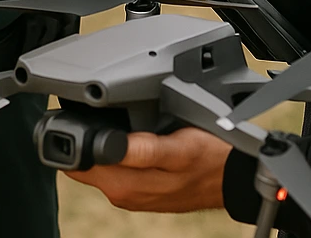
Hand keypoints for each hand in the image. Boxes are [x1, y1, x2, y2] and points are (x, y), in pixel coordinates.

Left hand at [65, 128, 228, 211]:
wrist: (233, 178)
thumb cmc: (210, 159)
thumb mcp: (180, 148)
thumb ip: (144, 150)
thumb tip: (112, 144)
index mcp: (125, 185)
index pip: (78, 164)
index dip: (77, 139)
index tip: (84, 118)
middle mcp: (123, 193)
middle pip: (85, 164)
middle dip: (90, 138)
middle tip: (107, 115)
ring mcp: (132, 194)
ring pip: (100, 166)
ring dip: (104, 144)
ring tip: (124, 124)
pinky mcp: (141, 190)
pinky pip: (117, 170)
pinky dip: (118, 153)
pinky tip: (135, 139)